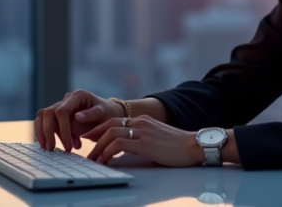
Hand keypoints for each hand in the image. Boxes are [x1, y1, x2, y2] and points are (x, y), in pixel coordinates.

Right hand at [34, 89, 124, 151]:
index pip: (62, 111)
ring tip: (50, 149)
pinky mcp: (59, 116)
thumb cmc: (108, 114)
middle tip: (51, 149)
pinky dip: (51, 136)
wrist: (109, 115)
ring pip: (43, 117)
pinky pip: (47, 124)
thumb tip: (76, 117)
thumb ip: (91, 115)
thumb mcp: (104, 114)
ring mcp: (62, 107)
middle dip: (48, 132)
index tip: (68, 146)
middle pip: (48, 113)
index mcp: (78, 96)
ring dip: (44, 133)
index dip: (62, 129)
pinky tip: (63, 146)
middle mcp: (67, 99)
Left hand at [83, 116, 203, 166]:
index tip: (91, 138)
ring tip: (93, 158)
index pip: (116, 121)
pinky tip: (105, 160)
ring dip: (98, 147)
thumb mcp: (157, 137)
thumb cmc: (178, 146)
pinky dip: (108, 152)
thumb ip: (143, 138)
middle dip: (94, 136)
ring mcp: (142, 132)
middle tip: (86, 148)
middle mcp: (141, 122)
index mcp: (143, 120)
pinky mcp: (145, 144)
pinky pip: (119, 145)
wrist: (194, 145)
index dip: (100, 129)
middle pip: (109, 125)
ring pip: (111, 134)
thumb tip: (129, 148)